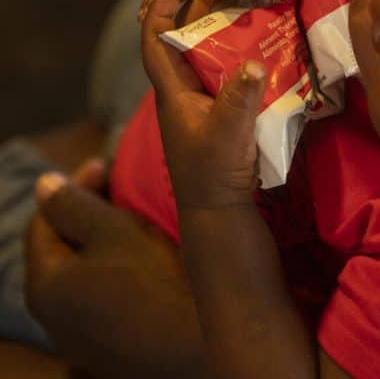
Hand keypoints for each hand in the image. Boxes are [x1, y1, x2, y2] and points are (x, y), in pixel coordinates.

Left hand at [25, 161, 206, 378]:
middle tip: (123, 188)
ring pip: (86, 276)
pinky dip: (120, 271)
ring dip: (105, 243)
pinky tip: (149, 264)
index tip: (106, 164)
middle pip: (63, 250)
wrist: (200, 350)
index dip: (72, 186)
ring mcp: (85, 340)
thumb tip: (43, 183)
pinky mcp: (114, 350)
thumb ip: (74, 206)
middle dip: (89, 213)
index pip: (43, 223)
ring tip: (138, 221)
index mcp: (45, 286)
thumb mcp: (115, 232)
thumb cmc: (155, 283)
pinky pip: (106, 299)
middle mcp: (54, 319)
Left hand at [141, 0, 267, 207]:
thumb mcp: (227, 134)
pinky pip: (227, 67)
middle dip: (196, 7)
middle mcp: (186, 89)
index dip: (157, 13)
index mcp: (174, 91)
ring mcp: (204, 98)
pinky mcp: (222, 107)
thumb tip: (256, 62)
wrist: (220, 207)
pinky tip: (260, 37)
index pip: (154, 44)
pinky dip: (239, 48)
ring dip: (220, 24)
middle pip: (184, 38)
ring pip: (208, 51)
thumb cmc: (214, 172)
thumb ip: (240, 99)